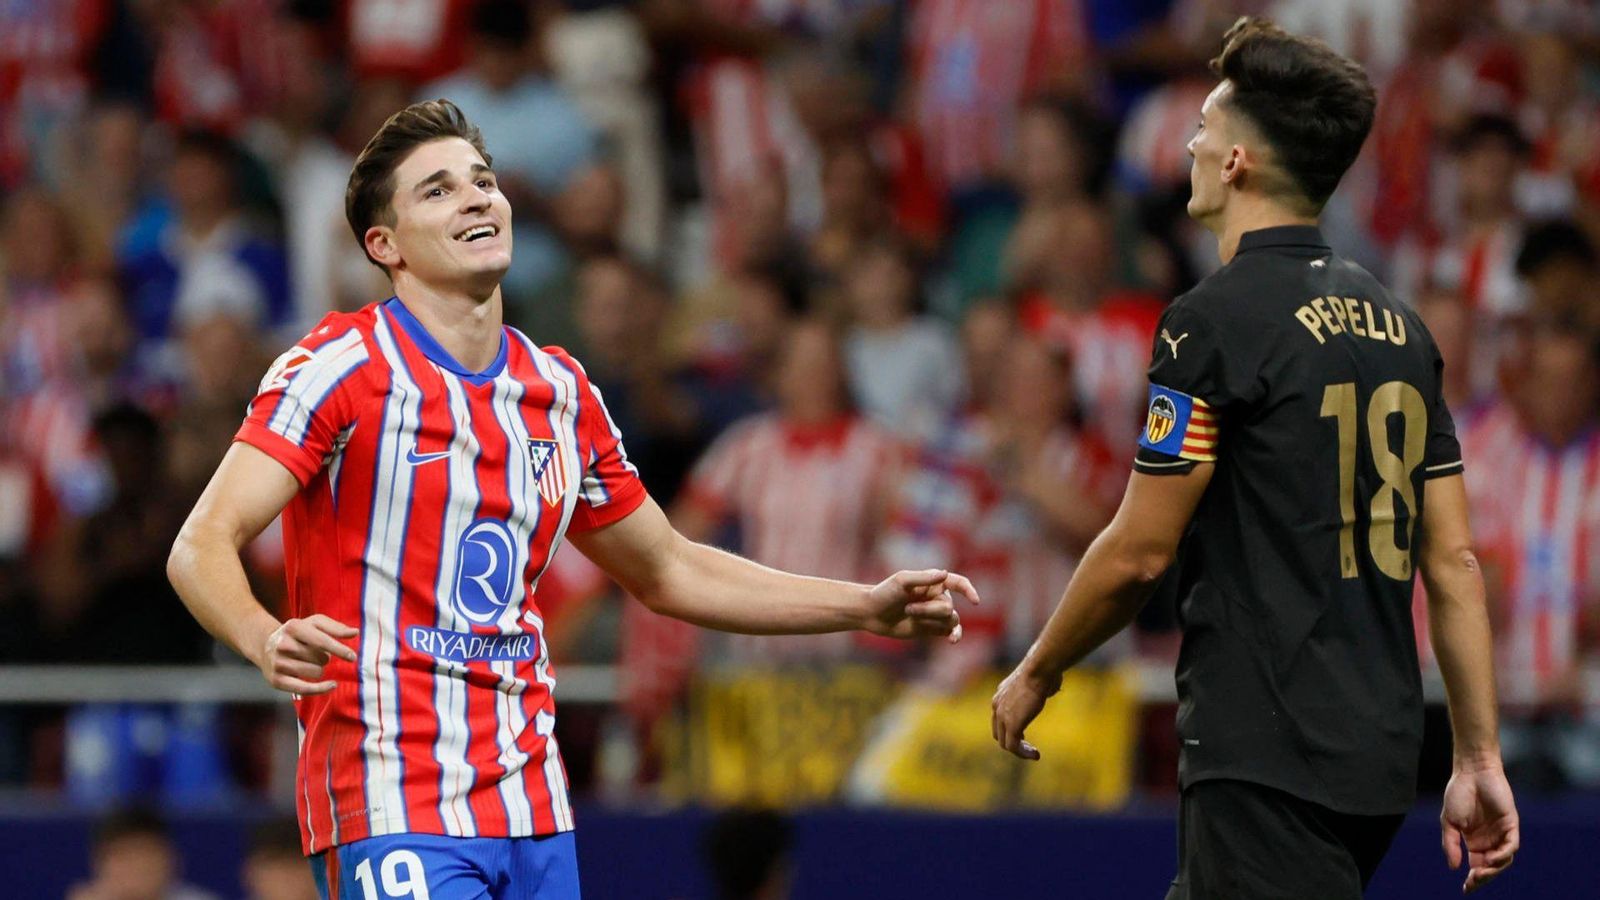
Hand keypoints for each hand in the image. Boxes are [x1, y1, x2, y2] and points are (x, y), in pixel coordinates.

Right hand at [260, 614, 357, 694]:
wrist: (265, 645)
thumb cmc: (297, 634)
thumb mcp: (314, 623)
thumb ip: (335, 627)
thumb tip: (355, 632)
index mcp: (294, 627)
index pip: (322, 641)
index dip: (339, 650)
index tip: (353, 657)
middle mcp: (284, 645)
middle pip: (321, 658)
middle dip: (324, 657)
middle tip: (313, 653)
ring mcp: (279, 663)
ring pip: (316, 673)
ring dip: (318, 669)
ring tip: (307, 662)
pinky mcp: (276, 680)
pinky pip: (305, 689)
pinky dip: (321, 689)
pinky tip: (332, 685)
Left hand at [864, 569, 980, 642]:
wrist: (871, 613)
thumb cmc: (884, 593)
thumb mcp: (901, 581)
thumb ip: (923, 578)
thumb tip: (945, 574)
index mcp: (934, 582)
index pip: (959, 583)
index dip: (969, 590)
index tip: (975, 601)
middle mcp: (938, 597)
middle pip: (948, 607)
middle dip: (929, 610)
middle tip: (908, 609)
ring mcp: (935, 614)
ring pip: (950, 620)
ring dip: (930, 619)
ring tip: (910, 616)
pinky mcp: (932, 628)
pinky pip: (949, 631)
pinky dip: (954, 635)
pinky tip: (952, 640)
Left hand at [991, 664, 1060, 759]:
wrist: (1039, 669)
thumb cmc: (1044, 669)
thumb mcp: (1039, 678)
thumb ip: (1040, 686)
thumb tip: (1052, 686)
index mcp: (1001, 694)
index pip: (999, 718)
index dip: (1009, 729)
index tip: (1023, 736)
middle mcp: (997, 705)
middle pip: (999, 732)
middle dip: (1012, 742)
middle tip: (1028, 747)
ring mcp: (1002, 716)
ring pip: (1005, 743)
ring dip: (1019, 751)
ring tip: (1034, 754)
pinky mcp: (1012, 725)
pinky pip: (1013, 746)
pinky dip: (1024, 753)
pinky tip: (1036, 754)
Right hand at [1441, 759, 1518, 892]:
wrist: (1471, 772)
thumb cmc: (1458, 793)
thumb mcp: (1448, 822)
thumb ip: (1450, 844)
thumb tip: (1453, 867)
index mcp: (1474, 841)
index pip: (1477, 867)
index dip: (1473, 880)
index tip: (1465, 889)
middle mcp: (1489, 840)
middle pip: (1491, 867)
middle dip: (1483, 878)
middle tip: (1472, 882)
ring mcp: (1501, 833)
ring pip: (1503, 860)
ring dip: (1494, 869)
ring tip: (1480, 871)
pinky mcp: (1511, 824)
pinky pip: (1512, 846)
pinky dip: (1503, 855)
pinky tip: (1491, 858)